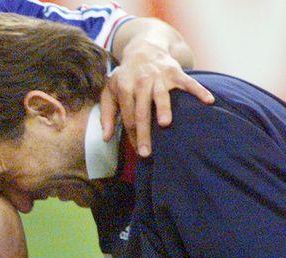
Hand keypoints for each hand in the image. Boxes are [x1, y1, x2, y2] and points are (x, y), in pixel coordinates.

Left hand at [101, 42, 213, 157]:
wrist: (143, 49)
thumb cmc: (125, 77)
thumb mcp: (110, 92)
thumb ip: (106, 115)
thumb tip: (105, 138)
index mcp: (124, 88)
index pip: (128, 116)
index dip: (132, 135)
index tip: (138, 151)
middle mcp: (141, 82)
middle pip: (142, 111)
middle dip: (144, 132)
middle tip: (146, 153)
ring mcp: (159, 76)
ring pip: (162, 96)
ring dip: (164, 109)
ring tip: (165, 124)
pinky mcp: (175, 71)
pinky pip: (189, 82)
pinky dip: (199, 90)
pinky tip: (209, 101)